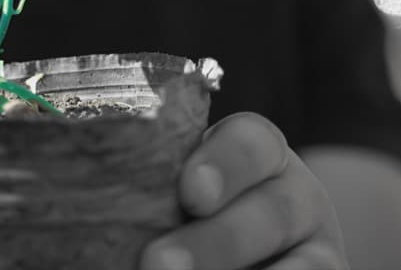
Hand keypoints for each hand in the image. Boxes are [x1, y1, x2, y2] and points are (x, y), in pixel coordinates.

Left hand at [139, 113, 347, 269]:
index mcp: (259, 155)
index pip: (250, 143)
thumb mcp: (178, 193)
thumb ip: (147, 194)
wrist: (255, 249)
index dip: (223, 164)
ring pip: (303, 269)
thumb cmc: (189, 215)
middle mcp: (298, 199)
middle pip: (269, 214)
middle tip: (156, 264)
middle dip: (215, 243)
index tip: (189, 193)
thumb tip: (80, 216)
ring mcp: (321, 253)